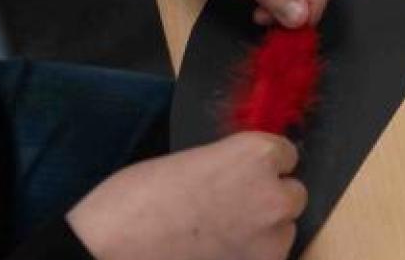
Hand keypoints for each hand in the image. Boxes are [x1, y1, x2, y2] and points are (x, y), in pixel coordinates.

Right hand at [68, 133, 306, 259]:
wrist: (111, 248)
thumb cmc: (136, 198)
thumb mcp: (190, 162)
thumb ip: (228, 165)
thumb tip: (245, 176)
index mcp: (255, 155)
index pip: (286, 154)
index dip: (262, 166)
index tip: (242, 174)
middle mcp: (273, 195)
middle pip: (293, 194)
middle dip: (268, 199)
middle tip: (231, 208)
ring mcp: (270, 240)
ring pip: (283, 232)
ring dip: (262, 233)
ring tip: (219, 236)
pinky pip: (266, 259)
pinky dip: (248, 257)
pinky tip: (216, 254)